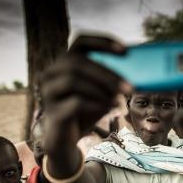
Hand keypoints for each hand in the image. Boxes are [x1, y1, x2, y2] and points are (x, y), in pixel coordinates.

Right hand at [40, 36, 130, 157]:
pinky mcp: (52, 113)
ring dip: (101, 90)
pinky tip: (108, 108)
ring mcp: (48, 93)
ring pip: (72, 80)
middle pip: (76, 62)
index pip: (81, 42)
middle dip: (107, 74)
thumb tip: (134, 78)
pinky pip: (74, 103)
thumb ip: (111, 84)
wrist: (66, 140)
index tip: (126, 51)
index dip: (103, 42)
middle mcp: (52, 74)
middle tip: (129, 87)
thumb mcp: (101, 94)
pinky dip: (95, 104)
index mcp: (65, 64)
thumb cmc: (85, 112)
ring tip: (118, 101)